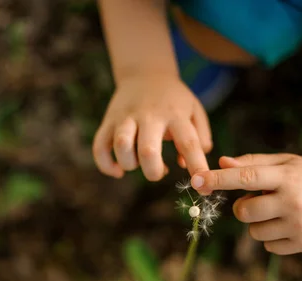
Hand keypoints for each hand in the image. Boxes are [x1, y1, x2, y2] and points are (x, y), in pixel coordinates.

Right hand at [93, 74, 211, 180]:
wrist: (145, 72)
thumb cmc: (174, 100)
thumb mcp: (195, 111)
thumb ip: (201, 138)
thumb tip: (185, 165)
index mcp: (175, 114)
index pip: (189, 143)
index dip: (196, 166)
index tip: (202, 186)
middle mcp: (149, 115)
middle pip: (148, 149)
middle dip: (153, 171)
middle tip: (158, 172)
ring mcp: (126, 117)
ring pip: (120, 145)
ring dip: (129, 164)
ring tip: (137, 164)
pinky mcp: (108, 121)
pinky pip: (99, 147)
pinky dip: (105, 165)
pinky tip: (117, 171)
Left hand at [190, 153, 301, 254]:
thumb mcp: (283, 162)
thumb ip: (251, 163)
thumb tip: (221, 163)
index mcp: (286, 176)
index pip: (245, 177)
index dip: (218, 179)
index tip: (196, 180)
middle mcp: (293, 201)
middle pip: (243, 212)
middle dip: (242, 207)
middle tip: (258, 199)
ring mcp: (299, 225)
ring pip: (253, 232)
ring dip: (257, 223)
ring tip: (278, 211)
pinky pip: (268, 246)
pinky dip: (271, 237)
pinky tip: (288, 224)